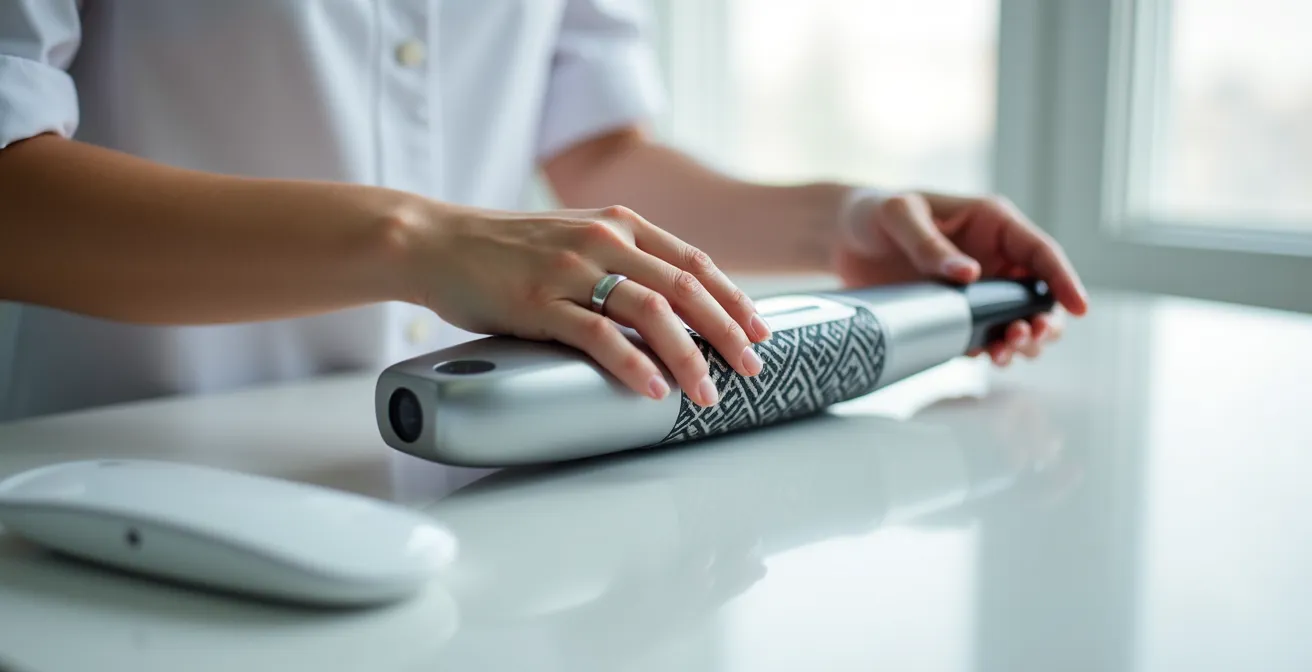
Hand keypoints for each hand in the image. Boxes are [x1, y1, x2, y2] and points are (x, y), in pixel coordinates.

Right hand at [411, 205, 769, 405]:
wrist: (437, 242)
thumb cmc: (505, 249)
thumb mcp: (574, 239)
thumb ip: (619, 260)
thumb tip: (666, 307)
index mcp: (618, 224)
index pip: (693, 261)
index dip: (733, 297)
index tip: (760, 330)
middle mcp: (603, 240)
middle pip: (684, 287)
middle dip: (727, 331)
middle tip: (752, 368)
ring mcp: (571, 269)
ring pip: (651, 312)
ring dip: (688, 356)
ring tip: (708, 392)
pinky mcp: (539, 301)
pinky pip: (598, 335)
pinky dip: (632, 364)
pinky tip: (653, 389)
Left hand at [833, 190, 1088, 364]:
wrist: (841, 238)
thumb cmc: (873, 213)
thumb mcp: (898, 215)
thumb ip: (929, 243)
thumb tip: (968, 274)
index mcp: (992, 223)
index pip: (1041, 252)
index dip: (1064, 280)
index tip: (1079, 308)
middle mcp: (994, 257)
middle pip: (1039, 294)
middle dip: (1043, 320)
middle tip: (1027, 338)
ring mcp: (978, 287)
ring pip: (1018, 320)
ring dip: (1022, 340)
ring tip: (1004, 353)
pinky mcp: (957, 312)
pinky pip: (987, 336)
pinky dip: (993, 350)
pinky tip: (987, 358)